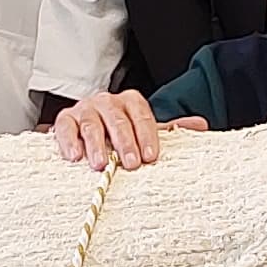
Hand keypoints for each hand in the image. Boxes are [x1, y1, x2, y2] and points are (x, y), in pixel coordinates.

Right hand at [47, 90, 172, 169]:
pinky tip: (75, 156)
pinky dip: (69, 141)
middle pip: (117, 119)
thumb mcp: (144, 131)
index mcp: (130, 102)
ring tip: (101, 164)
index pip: (141, 115)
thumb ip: (170, 129)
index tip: (151, 156)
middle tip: (131, 163)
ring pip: (92, 124)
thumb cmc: (119, 133)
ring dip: (97, 145)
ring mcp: (85, 109)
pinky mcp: (65, 119)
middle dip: (125, 143)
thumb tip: (201, 126)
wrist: (86, 130)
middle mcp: (107, 102)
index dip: (147, 136)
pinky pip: (65, 128)